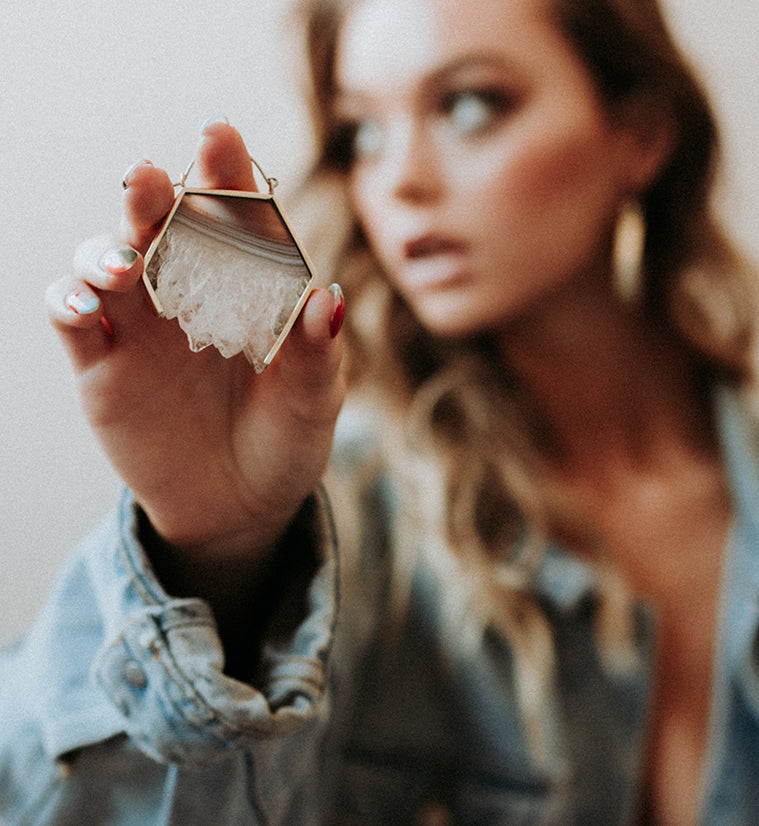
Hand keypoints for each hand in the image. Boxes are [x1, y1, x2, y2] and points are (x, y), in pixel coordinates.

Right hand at [47, 121, 345, 568]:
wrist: (240, 507)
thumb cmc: (285, 442)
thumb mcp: (311, 403)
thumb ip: (316, 355)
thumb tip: (330, 299)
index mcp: (245, 287)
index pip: (232, 219)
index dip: (224, 177)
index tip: (220, 139)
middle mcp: (187, 292)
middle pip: (161, 228)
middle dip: (156, 198)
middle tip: (155, 178)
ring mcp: (140, 326)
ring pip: (107, 260)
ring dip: (106, 247)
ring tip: (124, 260)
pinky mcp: (102, 365)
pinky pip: (73, 318)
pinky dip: (70, 299)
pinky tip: (86, 302)